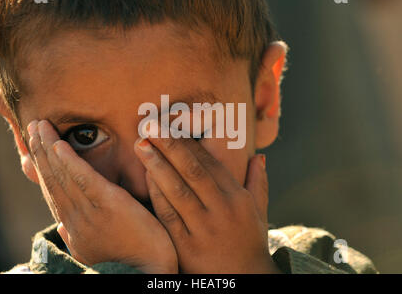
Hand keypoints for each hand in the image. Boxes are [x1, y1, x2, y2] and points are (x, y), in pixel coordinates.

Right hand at [27, 120, 177, 273]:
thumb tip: (64, 227)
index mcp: (75, 226)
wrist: (145, 275)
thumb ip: (78, 235)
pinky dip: (70, 162)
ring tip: (41, 127)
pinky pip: (84, 179)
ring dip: (49, 149)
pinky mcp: (109, 205)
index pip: (53, 191)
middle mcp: (76, 218)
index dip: (42, 168)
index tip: (35, 150)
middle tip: (33, 126)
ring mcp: (89, 212)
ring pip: (63, 175)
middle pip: (53, 179)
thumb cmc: (128, 260)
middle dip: (40, 152)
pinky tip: (60, 146)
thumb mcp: (96, 249)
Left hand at [134, 126, 280, 272]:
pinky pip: (168, 215)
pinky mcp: (186, 246)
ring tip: (142, 143)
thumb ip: (259, 183)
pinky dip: (156, 194)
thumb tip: (258, 157)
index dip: (189, 143)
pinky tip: (145, 176)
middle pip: (192, 170)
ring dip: (158, 165)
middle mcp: (222, 209)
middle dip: (170, 145)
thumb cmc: (250, 242)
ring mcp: (203, 228)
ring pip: (178, 190)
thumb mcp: (260, 212)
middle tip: (151, 124)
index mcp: (237, 198)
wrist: (243, 280)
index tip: (172, 126)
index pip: (210, 163)